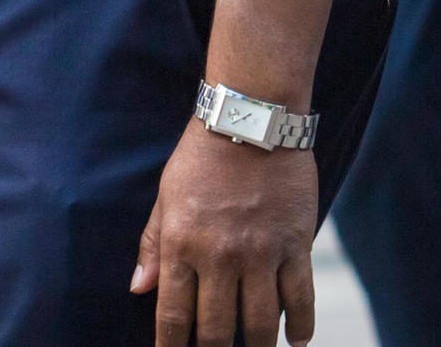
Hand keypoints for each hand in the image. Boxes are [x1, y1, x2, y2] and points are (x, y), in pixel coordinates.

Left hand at [132, 121, 320, 345]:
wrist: (251, 116)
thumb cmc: (203, 155)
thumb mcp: (167, 196)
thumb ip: (153, 245)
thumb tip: (139, 289)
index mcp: (182, 244)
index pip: (173, 315)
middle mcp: (220, 255)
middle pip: (216, 330)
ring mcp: (261, 252)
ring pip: (259, 323)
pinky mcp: (296, 243)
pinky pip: (300, 298)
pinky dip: (300, 326)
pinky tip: (296, 341)